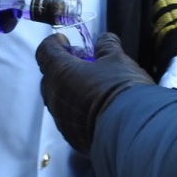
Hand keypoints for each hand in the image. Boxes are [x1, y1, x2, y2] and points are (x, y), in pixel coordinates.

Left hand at [36, 32, 153, 152]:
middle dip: (62, 68)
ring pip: (58, 100)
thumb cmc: (120, 88)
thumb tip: (104, 39)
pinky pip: (69, 119)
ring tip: (91, 88)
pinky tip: (96, 110)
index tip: (64, 41)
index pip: (45, 51)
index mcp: (60, 72)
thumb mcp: (117, 60)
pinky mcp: (71, 138)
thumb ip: (107, 46)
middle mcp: (54, 96)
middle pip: (49, 77)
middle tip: (83, 64)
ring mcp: (61, 120)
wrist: (131, 131)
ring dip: (70, 91)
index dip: (53, 43)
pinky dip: (77, 110)